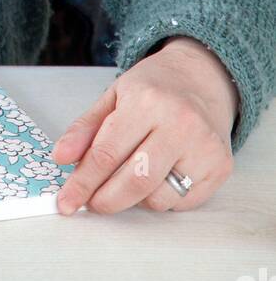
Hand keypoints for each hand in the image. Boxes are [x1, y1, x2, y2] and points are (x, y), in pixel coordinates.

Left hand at [50, 36, 237, 214]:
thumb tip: (61, 158)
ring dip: (135, 198)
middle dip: (105, 200)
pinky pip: (181, 203)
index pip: (106, 154)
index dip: (82, 183)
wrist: (203, 77)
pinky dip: (162, 198)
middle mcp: (180, 124)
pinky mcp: (220, 166)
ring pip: (158, 198)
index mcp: (147, 102)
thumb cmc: (154, 87)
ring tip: (131, 174)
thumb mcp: (113, 96)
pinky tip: (160, 175)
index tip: (66, 202)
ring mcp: (204, 147)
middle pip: (134, 182)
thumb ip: (85, 128)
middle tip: (92, 202)